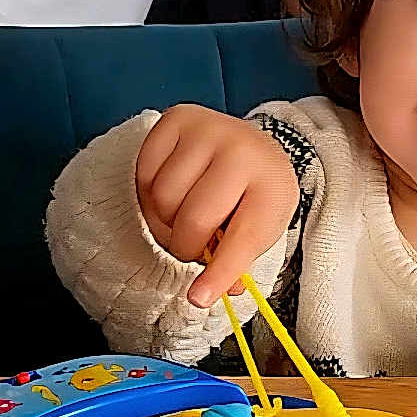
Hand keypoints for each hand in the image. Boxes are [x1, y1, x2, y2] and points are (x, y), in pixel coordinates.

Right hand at [135, 105, 298, 307]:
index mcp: (273, 184)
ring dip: (166, 220)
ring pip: (163, 199)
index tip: (198, 298)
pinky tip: (173, 191)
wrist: (249, 147)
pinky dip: (151, 194)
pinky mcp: (176, 119)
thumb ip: (235, 264)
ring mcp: (207, 128)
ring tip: (184, 214)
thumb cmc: (252, 197)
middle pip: (194, 220)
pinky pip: (144, 174)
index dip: (219, 272)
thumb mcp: (257, 230)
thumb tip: (207, 293)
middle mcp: (242, 148)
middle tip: (194, 246)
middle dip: (186, 246)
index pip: (242, 237)